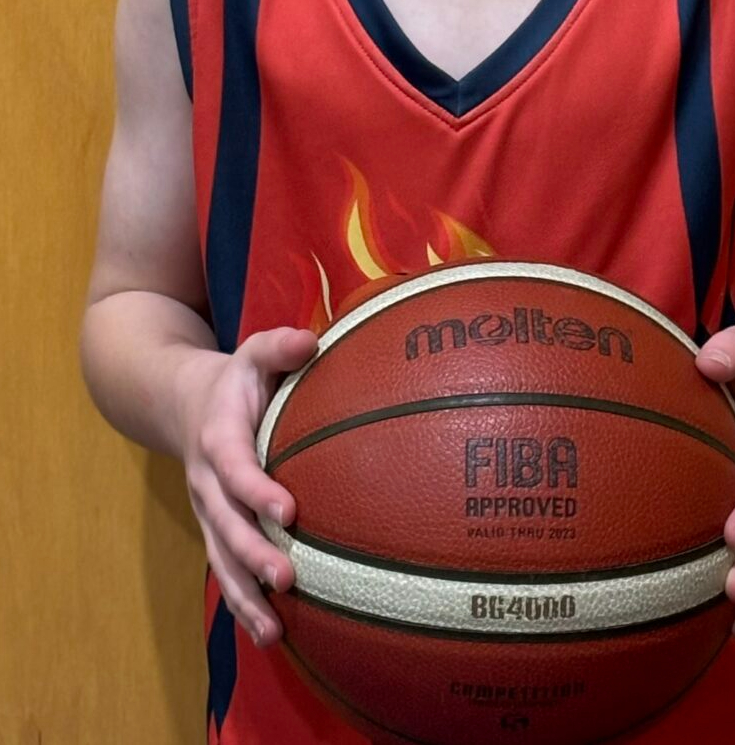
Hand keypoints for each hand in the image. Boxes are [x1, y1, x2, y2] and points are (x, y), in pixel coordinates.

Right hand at [177, 327, 318, 647]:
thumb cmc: (237, 379)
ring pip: (221, 560)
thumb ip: (279, 346)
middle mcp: (207, 481)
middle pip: (226, 525)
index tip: (288, 510)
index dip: (257, 488)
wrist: (184, 403)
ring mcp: (208, 511)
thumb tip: (309, 340)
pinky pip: (225, 572)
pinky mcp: (215, 530)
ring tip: (273, 632)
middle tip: (288, 579)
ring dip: (245, 596)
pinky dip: (242, 605)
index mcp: (219, 436)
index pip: (235, 466)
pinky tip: (270, 637)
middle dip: (253, 555)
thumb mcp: (253, 353)